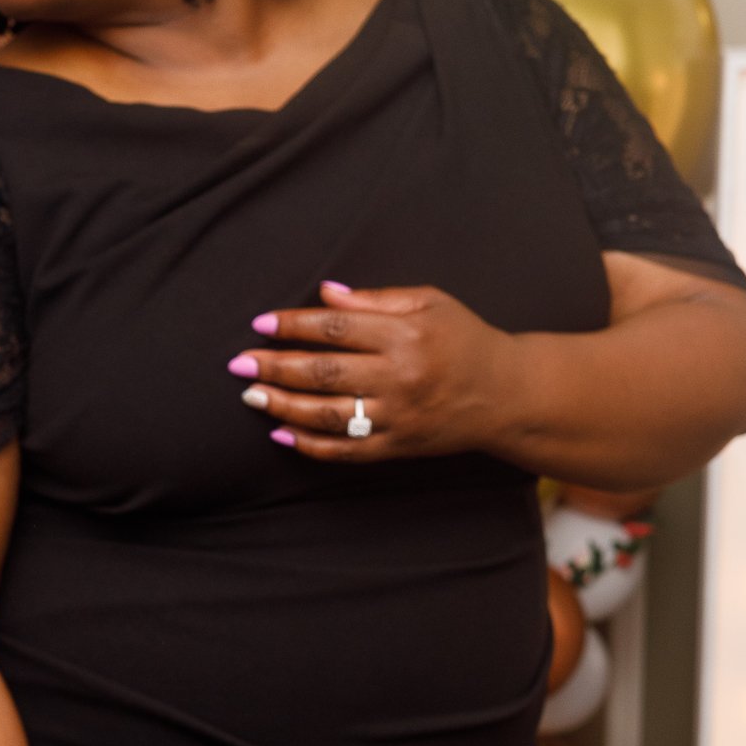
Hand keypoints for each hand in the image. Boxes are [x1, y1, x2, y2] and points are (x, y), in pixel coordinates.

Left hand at [229, 279, 519, 461]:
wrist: (505, 394)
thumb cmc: (463, 338)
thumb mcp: (430, 302)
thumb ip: (374, 300)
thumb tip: (324, 295)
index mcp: (406, 334)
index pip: (335, 329)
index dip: (293, 326)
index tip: (261, 324)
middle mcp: (400, 377)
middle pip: (324, 372)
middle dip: (275, 367)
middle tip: (239, 364)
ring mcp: (398, 416)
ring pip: (329, 414)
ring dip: (283, 406)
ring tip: (251, 397)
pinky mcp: (399, 446)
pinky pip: (347, 450)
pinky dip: (311, 444)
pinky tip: (282, 434)